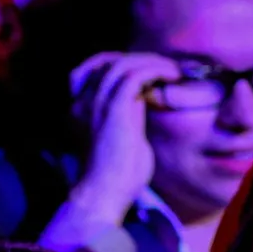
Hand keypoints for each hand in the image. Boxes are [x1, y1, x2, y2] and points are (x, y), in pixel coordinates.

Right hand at [63, 50, 181, 227]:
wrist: (104, 192)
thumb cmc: (116, 176)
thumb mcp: (118, 139)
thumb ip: (124, 118)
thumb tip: (145, 101)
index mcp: (79, 109)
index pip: (91, 69)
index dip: (119, 62)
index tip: (146, 71)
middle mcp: (83, 102)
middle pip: (107, 61)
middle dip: (140, 59)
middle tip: (166, 68)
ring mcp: (96, 104)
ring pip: (121, 64)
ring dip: (152, 62)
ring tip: (173, 71)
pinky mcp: (115, 109)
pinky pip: (134, 76)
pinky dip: (156, 71)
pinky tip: (173, 77)